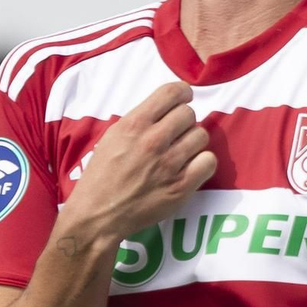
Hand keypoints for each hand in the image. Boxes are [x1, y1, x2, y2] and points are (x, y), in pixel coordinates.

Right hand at [69, 81, 217, 244]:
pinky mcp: (180, 187)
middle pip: (189, 114)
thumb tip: (166, 109)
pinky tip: (190, 168)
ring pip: (201, 136)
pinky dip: (202, 163)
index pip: (172, 91)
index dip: (183, 93)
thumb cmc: (102, 176)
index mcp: (133, 124)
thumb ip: (139, 121)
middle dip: (184, 122)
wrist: (98, 215)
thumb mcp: (113, 137)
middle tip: (176, 135)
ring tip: (181, 153)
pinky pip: (208, 161)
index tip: (184, 99)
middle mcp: (152, 141)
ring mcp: (168, 164)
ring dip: (193, 142)